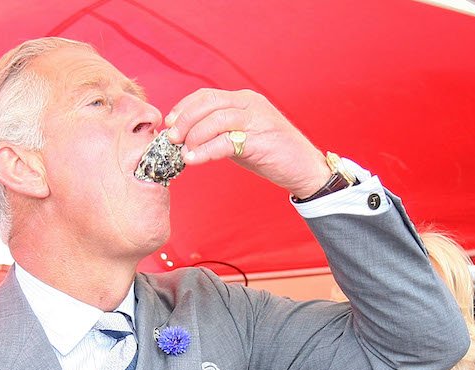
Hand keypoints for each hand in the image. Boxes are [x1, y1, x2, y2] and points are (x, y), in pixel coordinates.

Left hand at [164, 89, 327, 197]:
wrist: (304, 169)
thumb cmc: (272, 155)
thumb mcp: (241, 138)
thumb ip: (219, 133)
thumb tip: (188, 140)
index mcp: (245, 100)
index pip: (207, 95)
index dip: (185, 107)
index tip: (170, 124)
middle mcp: (250, 104)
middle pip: (209, 102)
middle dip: (185, 119)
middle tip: (172, 139)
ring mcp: (257, 119)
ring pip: (216, 119)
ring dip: (194, 136)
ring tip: (183, 152)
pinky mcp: (261, 139)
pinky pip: (226, 141)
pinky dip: (206, 151)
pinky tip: (194, 160)